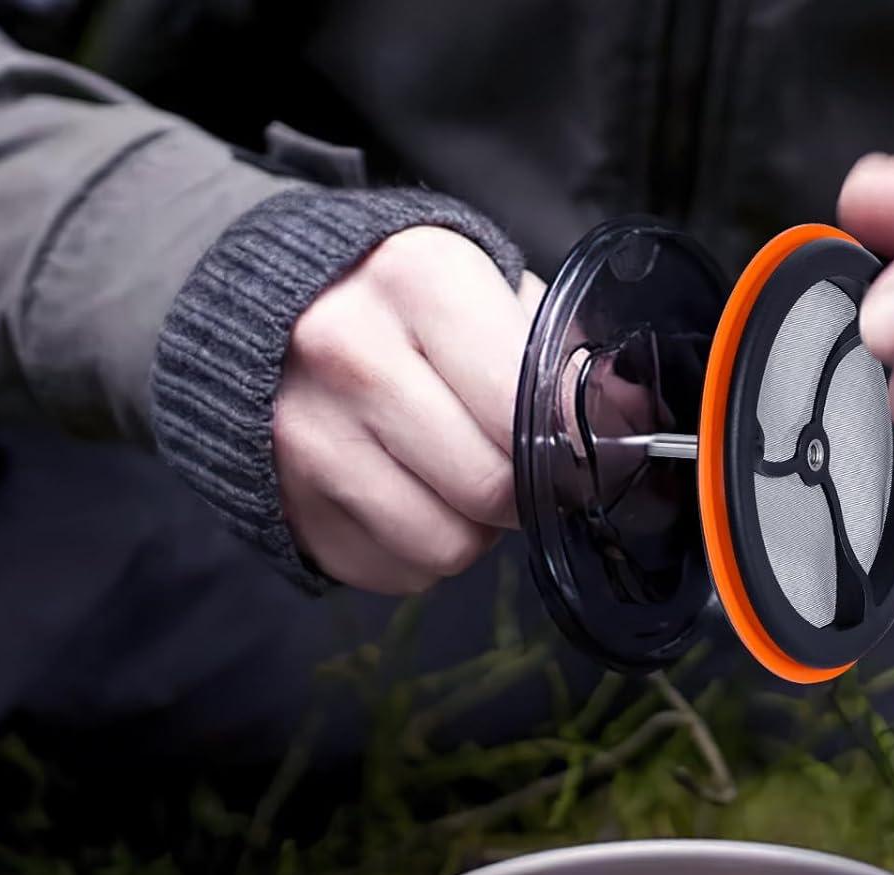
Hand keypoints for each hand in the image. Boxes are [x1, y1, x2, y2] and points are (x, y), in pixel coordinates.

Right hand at [273, 226, 542, 592]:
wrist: (262, 311)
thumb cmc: (402, 304)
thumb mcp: (484, 290)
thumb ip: (558, 353)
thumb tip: (631, 420)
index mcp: (417, 281)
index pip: (526, 409)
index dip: (564, 444)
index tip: (571, 448)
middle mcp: (348, 356)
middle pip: (491, 489)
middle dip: (520, 490)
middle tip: (511, 463)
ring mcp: (305, 437)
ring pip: (447, 548)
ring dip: (470, 529)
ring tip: (449, 474)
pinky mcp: (288, 505)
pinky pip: (399, 573)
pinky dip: (417, 551)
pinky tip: (401, 493)